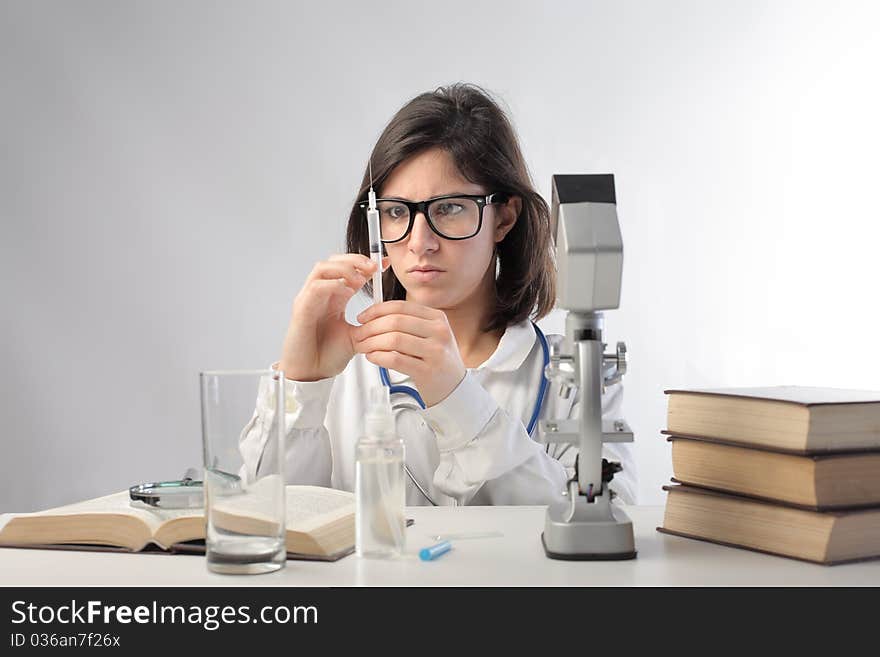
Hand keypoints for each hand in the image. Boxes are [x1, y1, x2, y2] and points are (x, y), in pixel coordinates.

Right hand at [279, 254, 386, 381]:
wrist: (311, 374)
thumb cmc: (327, 356)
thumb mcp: (356, 335)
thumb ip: (368, 321)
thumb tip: (389, 312)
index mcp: (333, 298)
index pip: (347, 270)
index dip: (365, 263)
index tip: (385, 263)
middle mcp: (319, 295)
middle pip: (333, 261)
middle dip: (354, 260)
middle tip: (373, 267)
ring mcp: (308, 299)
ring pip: (322, 268)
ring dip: (343, 269)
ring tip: (360, 280)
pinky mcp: (301, 309)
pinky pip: (315, 287)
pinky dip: (333, 285)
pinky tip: (347, 292)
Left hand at [352, 300, 466, 407]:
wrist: (454, 387)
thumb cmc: (437, 360)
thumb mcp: (431, 334)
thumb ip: (409, 323)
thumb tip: (374, 316)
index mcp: (437, 318)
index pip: (400, 307)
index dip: (376, 310)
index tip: (363, 317)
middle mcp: (439, 332)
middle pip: (395, 322)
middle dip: (370, 327)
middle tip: (359, 334)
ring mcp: (435, 351)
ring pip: (394, 340)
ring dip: (372, 343)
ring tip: (363, 347)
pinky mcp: (428, 371)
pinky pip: (395, 359)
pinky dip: (379, 357)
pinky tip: (372, 358)